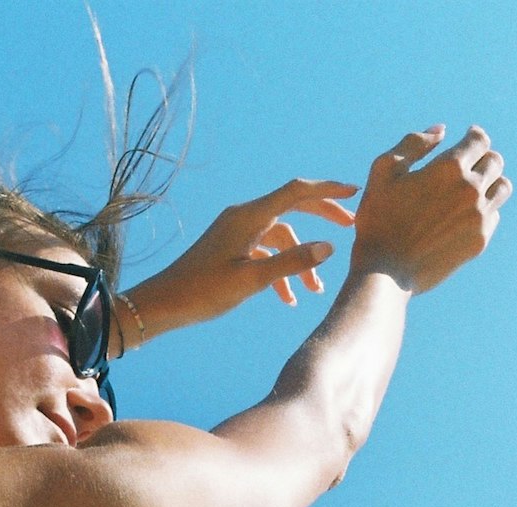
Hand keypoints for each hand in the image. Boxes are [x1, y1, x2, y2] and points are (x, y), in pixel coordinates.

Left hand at [129, 178, 358, 332]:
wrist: (162, 304)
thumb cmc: (202, 291)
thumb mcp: (251, 279)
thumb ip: (291, 262)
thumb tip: (329, 248)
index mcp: (249, 216)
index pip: (297, 192)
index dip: (327, 191)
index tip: (354, 195)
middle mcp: (243, 217)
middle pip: (292, 208)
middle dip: (321, 219)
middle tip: (349, 230)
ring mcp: (235, 232)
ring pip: (279, 237)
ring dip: (298, 260)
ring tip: (314, 291)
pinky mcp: (229, 248)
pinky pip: (263, 251)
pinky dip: (278, 269)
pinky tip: (287, 298)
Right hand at [350, 123, 512, 292]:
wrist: (385, 273)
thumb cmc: (379, 221)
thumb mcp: (384, 173)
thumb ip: (413, 144)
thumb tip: (442, 130)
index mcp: (450, 167)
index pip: (480, 140)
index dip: (474, 136)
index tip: (469, 138)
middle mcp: (471, 189)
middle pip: (495, 161)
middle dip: (483, 158)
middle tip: (470, 164)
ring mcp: (478, 216)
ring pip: (502, 187)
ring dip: (491, 182)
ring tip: (475, 187)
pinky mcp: (479, 240)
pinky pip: (494, 216)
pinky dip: (484, 210)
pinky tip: (466, 214)